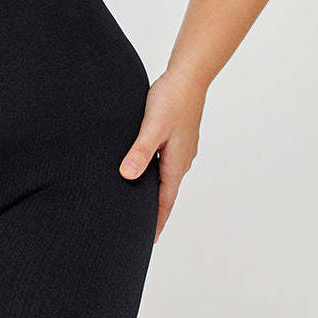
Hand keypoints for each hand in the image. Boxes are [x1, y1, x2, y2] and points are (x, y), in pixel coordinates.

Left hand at [119, 69, 206, 243]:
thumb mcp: (152, 126)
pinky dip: (155, 176)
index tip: (148, 242)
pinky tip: (145, 174)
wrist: (189, 76)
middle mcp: (181, 161)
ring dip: (155, 194)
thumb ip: (140, 151)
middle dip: (155, 213)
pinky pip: (165, 165)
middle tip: (140, 232)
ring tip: (141, 208)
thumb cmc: (170, 99)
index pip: (164, 202)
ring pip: (166, 179)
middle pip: (166, 194)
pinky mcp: (178, 139)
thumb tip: (128, 175)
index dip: (156, 222)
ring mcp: (181, 150)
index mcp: (176, 163)